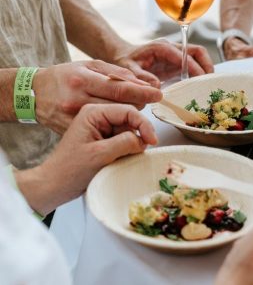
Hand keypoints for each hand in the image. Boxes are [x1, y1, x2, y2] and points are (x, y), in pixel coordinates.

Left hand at [16, 104, 157, 215]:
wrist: (55, 185)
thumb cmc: (70, 170)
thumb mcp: (100, 155)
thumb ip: (125, 143)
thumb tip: (144, 140)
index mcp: (94, 113)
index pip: (128, 111)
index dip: (143, 125)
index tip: (153, 141)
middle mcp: (98, 117)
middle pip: (130, 120)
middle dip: (138, 135)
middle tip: (142, 151)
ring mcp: (102, 128)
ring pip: (129, 131)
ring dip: (133, 144)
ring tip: (126, 158)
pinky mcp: (104, 140)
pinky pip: (124, 141)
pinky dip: (128, 150)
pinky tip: (122, 159)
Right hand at [33, 60, 161, 133]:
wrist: (32, 94)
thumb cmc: (64, 77)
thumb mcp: (88, 65)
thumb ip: (116, 72)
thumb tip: (141, 82)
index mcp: (82, 80)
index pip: (119, 88)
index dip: (142, 92)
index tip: (158, 94)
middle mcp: (76, 100)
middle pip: (119, 106)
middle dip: (138, 104)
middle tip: (147, 100)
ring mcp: (71, 119)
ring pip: (112, 122)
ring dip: (128, 117)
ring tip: (131, 108)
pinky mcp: (70, 131)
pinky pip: (100, 133)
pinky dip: (114, 128)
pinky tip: (117, 122)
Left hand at [115, 39, 214, 85]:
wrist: (124, 56)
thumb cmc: (126, 61)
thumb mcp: (129, 70)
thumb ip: (141, 77)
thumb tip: (156, 85)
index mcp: (161, 47)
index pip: (184, 55)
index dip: (194, 67)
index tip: (200, 80)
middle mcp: (172, 47)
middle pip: (197, 51)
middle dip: (206, 64)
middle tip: (210, 81)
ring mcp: (176, 53)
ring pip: (198, 55)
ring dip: (206, 67)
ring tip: (208, 83)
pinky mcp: (178, 61)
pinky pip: (194, 63)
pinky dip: (200, 72)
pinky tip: (201, 84)